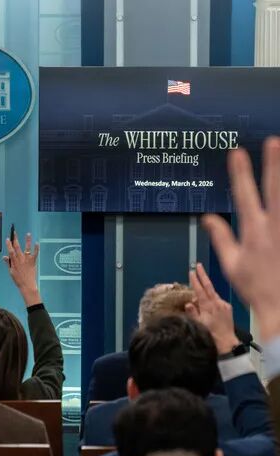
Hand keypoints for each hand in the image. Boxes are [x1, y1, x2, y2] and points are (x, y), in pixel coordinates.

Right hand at [3, 232, 40, 305]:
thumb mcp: (11, 272)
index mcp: (14, 262)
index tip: (8, 238)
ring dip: (27, 241)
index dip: (9, 244)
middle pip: (17, 247)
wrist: (27, 285)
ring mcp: (27, 260)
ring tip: (28, 234)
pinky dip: (36, 248)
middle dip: (16, 239)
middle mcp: (21, 260)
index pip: (11, 251)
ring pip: (27, 249)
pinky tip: (37, 243)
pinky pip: (35, 254)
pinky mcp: (33, 262)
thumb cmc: (18, 279)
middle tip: (14, 232)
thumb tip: (5, 256)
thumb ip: (8, 263)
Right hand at [187, 263, 237, 352]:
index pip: (200, 290)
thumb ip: (192, 312)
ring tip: (201, 286)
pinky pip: (219, 300)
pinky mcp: (228, 307)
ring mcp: (224, 304)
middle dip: (203, 275)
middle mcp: (217, 303)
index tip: (191, 271)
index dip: (195, 280)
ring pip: (214, 293)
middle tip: (198, 265)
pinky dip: (213, 299)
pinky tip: (211, 303)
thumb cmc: (209, 333)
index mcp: (208, 306)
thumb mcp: (198, 323)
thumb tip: (188, 302)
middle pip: (209, 286)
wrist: (226, 341)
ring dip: (207, 289)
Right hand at [204, 137, 279, 340]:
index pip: (244, 195)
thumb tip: (208, 218)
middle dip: (274, 165)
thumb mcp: (232, 264)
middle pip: (275, 190)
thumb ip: (222, 237)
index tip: (237, 152)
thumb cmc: (257, 288)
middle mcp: (274, 228)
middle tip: (275, 142)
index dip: (240, 173)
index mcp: (254, 232)